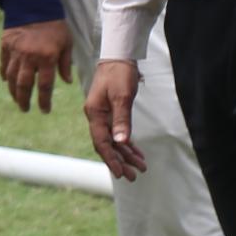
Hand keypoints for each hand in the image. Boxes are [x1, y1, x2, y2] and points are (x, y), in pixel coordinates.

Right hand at [0, 20, 72, 112]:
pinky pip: (3, 63)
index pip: (44, 86)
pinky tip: (5, 81)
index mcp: (47, 58)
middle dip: (24, 100)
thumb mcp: (66, 43)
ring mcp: (15, 52)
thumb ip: (65, 63)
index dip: (44, 100)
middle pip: (24, 85)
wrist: (33, 4)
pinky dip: (3, 73)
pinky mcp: (5, 45)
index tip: (44, 110)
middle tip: (25, 109)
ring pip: (11, 77)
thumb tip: (66, 81)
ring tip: (16, 99)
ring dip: (13, 91)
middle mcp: (29, 58)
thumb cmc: (55, 25)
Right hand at [85, 59, 146, 180]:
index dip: (111, 159)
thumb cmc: (119, 75)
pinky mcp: (111, 112)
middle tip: (133, 176)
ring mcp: (103, 115)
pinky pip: (117, 132)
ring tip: (140, 167)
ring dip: (125, 154)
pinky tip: (136, 152)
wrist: (118, 58)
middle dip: (119, 161)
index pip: (101, 141)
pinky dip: (126, 143)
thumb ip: (121, 120)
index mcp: (95, 113)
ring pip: (113, 140)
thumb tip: (120, 141)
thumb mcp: (122, 97)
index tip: (121, 173)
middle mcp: (96, 116)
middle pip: (106, 144)